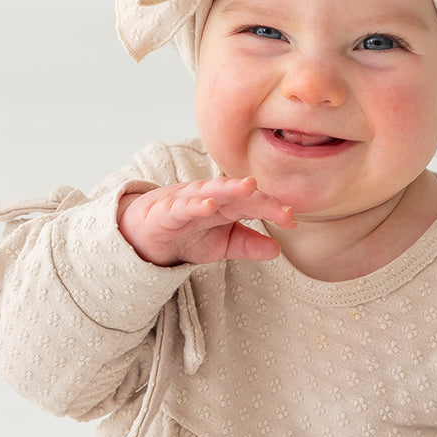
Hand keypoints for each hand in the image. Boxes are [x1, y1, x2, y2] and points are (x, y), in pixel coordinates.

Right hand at [118, 176, 294, 265]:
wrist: (143, 236)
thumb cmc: (185, 234)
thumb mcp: (221, 244)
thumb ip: (247, 245)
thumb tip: (277, 249)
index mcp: (225, 205)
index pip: (253, 204)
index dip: (272, 209)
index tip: (292, 218)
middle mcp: (209, 197)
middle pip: (237, 195)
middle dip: (260, 199)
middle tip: (282, 207)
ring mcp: (187, 202)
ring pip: (211, 192)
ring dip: (229, 188)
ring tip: (249, 187)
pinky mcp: (166, 212)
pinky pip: (181, 207)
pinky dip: (194, 204)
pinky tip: (208, 204)